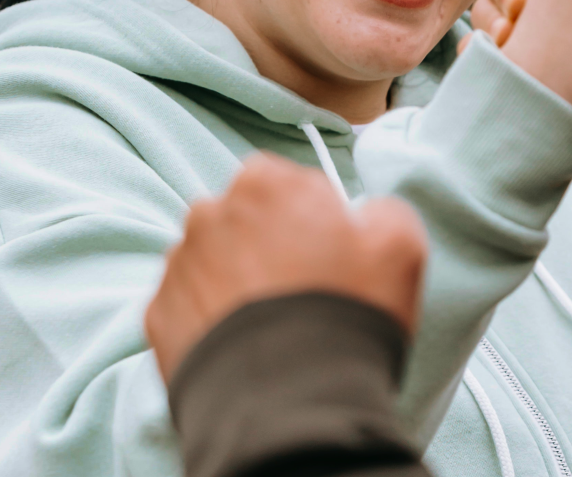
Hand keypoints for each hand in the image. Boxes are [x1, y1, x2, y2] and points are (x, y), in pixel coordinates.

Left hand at [145, 154, 426, 382]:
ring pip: (215, 261)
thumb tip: (365, 217)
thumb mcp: (400, 243)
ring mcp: (178, 265)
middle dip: (271, 245)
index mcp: (266, 182)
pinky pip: (192, 307)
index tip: (331, 251)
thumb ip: (382, 210)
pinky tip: (248, 346)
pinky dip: (214, 320)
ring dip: (240, 282)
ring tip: (276, 326)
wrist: (288, 402)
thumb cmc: (346, 312)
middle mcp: (210, 212)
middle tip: (307, 290)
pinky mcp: (158, 317)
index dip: (315, 216)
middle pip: (246, 219)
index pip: (289, 181)